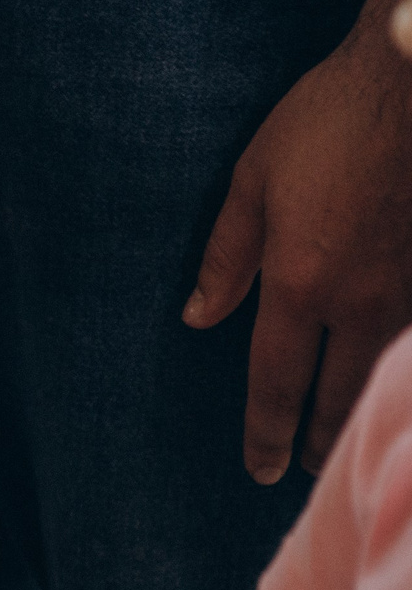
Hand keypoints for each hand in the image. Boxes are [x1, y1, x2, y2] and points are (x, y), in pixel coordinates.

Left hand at [185, 16, 411, 480]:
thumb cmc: (330, 120)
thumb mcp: (254, 180)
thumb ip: (226, 256)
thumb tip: (198, 318)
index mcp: (300, 282)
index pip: (275, 381)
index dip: (267, 431)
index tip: (261, 467)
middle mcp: (362, 300)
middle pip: (340, 394)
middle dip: (322, 440)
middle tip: (309, 470)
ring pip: (386, 373)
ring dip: (366, 410)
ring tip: (350, 439)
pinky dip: (399, 365)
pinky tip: (390, 374)